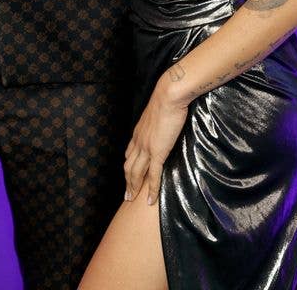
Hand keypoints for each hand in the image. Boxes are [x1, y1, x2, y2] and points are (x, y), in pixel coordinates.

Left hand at [124, 76, 187, 205]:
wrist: (168, 96)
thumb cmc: (166, 100)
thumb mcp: (157, 113)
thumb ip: (156, 123)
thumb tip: (162, 125)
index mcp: (138, 132)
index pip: (129, 154)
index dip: (128, 166)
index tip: (128, 176)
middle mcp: (139, 142)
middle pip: (129, 166)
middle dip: (127, 182)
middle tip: (127, 195)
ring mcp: (147, 148)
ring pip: (136, 173)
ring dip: (134, 188)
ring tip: (133, 200)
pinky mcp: (158, 152)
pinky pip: (153, 175)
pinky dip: (151, 189)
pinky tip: (150, 200)